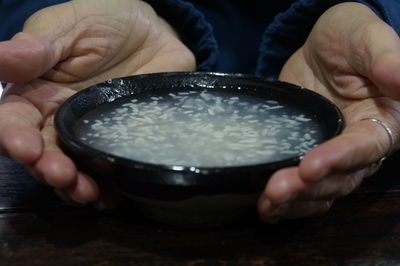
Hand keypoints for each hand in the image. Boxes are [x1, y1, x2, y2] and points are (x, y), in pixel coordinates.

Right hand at [0, 0, 194, 206]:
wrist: (152, 32)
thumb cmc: (105, 22)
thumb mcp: (68, 27)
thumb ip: (36, 49)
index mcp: (38, 94)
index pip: (14, 123)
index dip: (15, 138)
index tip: (25, 147)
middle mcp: (60, 121)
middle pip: (44, 156)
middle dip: (48, 170)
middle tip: (62, 176)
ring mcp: (93, 135)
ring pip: (75, 170)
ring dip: (76, 187)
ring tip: (87, 193)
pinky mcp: (122, 141)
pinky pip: (111, 169)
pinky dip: (109, 187)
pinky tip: (111, 197)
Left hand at [257, 3, 399, 222]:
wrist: (321, 49)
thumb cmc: (349, 37)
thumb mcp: (366, 37)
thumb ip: (385, 58)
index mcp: (382, 122)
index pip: (364, 148)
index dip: (339, 159)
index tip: (309, 166)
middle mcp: (358, 147)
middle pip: (339, 178)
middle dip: (307, 188)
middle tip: (275, 189)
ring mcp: (330, 155)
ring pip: (320, 191)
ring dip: (294, 202)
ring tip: (267, 204)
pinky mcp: (305, 156)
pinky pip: (302, 188)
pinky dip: (286, 203)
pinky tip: (266, 208)